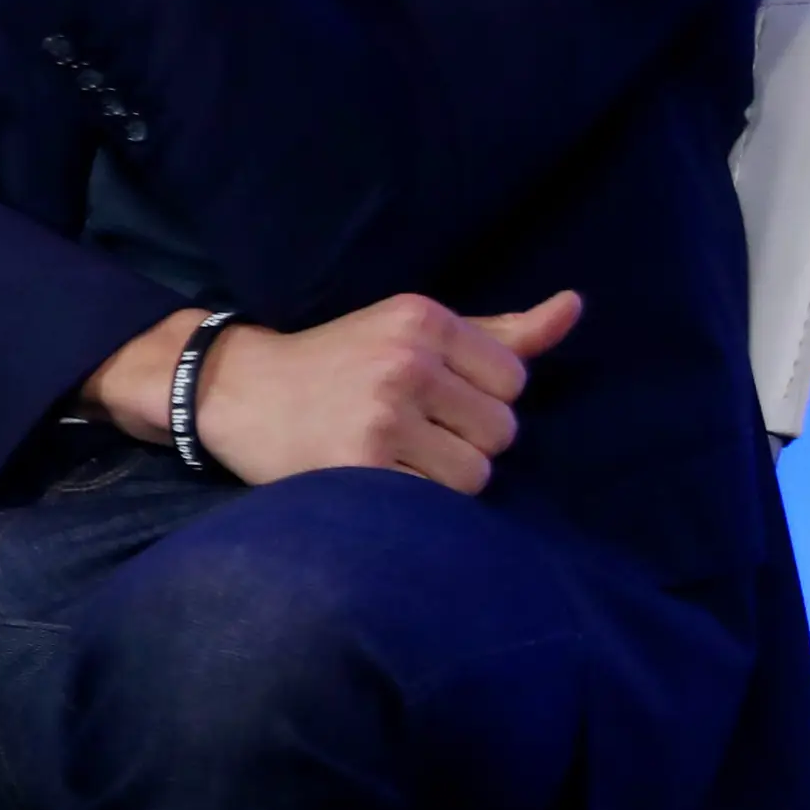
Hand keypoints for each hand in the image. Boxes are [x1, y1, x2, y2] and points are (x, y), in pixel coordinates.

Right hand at [86, 291, 583, 493]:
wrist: (234, 390)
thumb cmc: (336, 363)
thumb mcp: (410, 331)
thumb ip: (498, 331)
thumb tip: (575, 306)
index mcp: (421, 318)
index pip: (515, 381)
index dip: (479, 399)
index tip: (430, 395)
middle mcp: (406, 359)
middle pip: (503, 432)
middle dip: (466, 440)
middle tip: (409, 429)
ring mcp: (384, 413)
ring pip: (476, 474)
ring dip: (442, 478)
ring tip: (394, 458)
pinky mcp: (363, 463)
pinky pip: (437, 504)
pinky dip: (414, 502)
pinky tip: (377, 478)